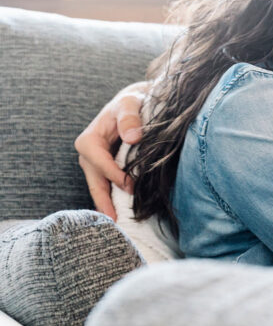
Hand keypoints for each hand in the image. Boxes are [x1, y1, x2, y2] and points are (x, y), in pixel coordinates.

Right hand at [74, 81, 150, 218]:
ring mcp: (94, 162)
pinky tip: (119, 212)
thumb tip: (133, 137)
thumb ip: (130, 118)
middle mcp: (87, 153)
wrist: (133, 103)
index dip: (113, 175)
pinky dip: (111, 198)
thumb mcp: (131, 103)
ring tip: (116, 223)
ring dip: (106, 204)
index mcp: (89, 139)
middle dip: (103, 200)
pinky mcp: (104, 167)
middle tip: (113, 221)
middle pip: (94, 180)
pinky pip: (106, 184)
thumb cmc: (131, 102)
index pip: (99, 162)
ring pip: (99, 186)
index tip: (130, 186)